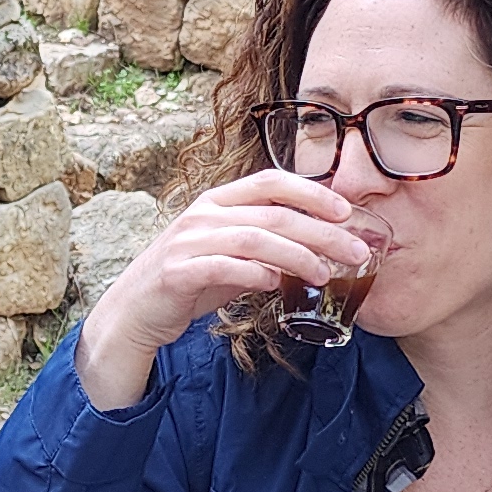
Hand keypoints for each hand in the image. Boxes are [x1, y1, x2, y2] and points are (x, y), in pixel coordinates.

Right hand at [70, 168, 381, 408]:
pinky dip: (255, 274)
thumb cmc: (189, 280)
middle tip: (356, 250)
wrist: (135, 311)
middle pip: (274, 213)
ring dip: (297, 256)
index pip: (272, 180)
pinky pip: (224, 267)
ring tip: (326, 273)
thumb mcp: (230, 254)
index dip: (312, 192)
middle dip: (321, 232)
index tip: (346, 211)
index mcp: (219, 199)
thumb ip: (265, 245)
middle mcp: (205, 212)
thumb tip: (320, 248)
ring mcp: (189, 240)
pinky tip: (278, 285)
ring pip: (255, 239)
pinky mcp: (178, 271)